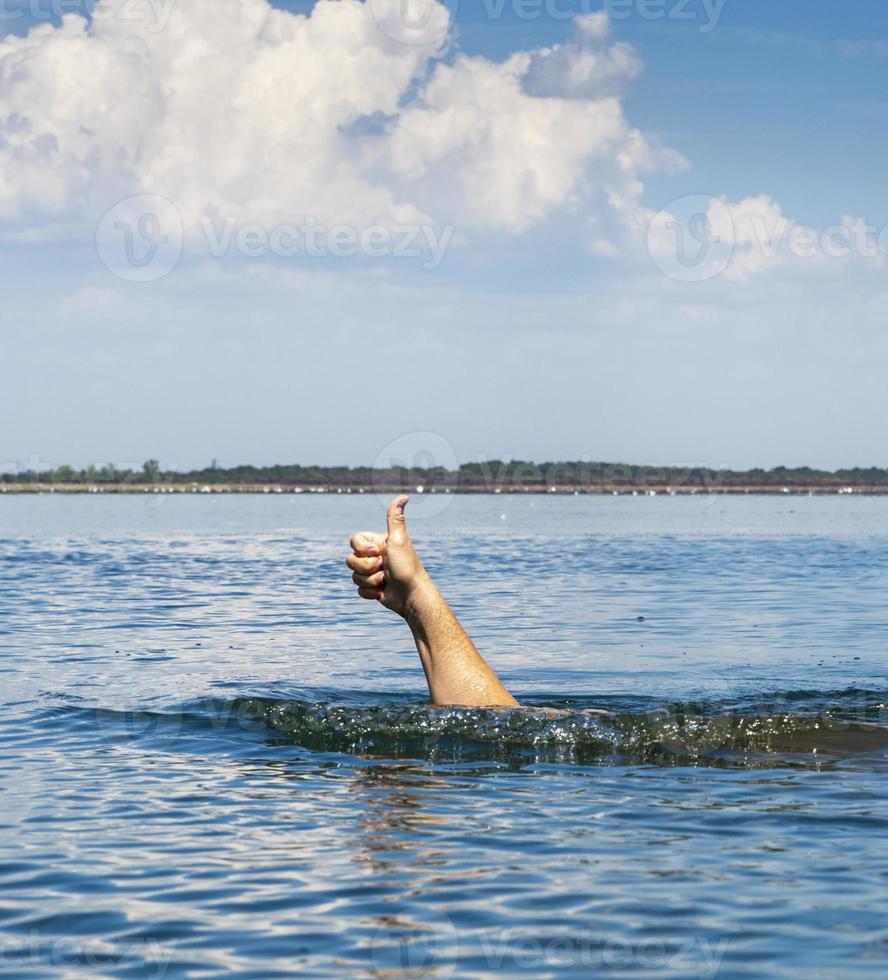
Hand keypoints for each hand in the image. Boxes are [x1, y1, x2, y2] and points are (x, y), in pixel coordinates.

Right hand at [346, 495, 427, 617]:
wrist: (411, 596)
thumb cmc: (407, 566)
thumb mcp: (399, 539)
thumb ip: (395, 517)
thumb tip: (405, 496)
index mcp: (378, 543)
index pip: (354, 541)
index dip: (361, 549)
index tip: (377, 552)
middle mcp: (374, 556)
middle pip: (350, 560)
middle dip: (366, 567)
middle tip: (384, 568)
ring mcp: (372, 572)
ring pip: (354, 576)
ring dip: (370, 580)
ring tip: (385, 580)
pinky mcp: (372, 588)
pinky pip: (359, 590)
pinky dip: (370, 592)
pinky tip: (383, 591)